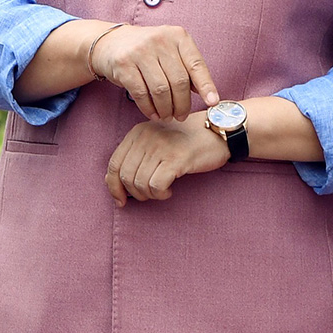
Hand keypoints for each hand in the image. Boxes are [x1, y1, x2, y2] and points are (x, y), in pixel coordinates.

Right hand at [90, 23, 220, 120]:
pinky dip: (149, 108)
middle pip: (179, 81)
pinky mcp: (123, 64)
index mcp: (177, 36)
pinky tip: (153, 114)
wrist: (110, 43)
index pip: (196, 64)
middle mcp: (160, 40)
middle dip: (182, 104)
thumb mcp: (170, 51)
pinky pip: (141, 93)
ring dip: (166, 109)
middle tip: (181, 116)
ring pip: (161, 89)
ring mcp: (140, 51)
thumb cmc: (147, 51)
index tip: (212, 102)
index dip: (206, 85)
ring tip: (167, 116)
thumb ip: (187, 67)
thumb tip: (206, 93)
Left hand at [105, 113, 229, 206]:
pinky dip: (160, 194)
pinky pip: (156, 186)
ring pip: (140, 183)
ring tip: (162, 191)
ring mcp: (160, 147)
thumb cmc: (187, 140)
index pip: (114, 164)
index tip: (121, 201)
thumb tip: (114, 183)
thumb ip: (137, 156)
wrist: (219, 131)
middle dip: (135, 194)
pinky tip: (169, 190)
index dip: (113, 186)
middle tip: (150, 195)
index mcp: (137, 132)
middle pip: (125, 176)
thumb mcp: (156, 141)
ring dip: (150, 195)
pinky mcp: (176, 159)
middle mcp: (145, 137)